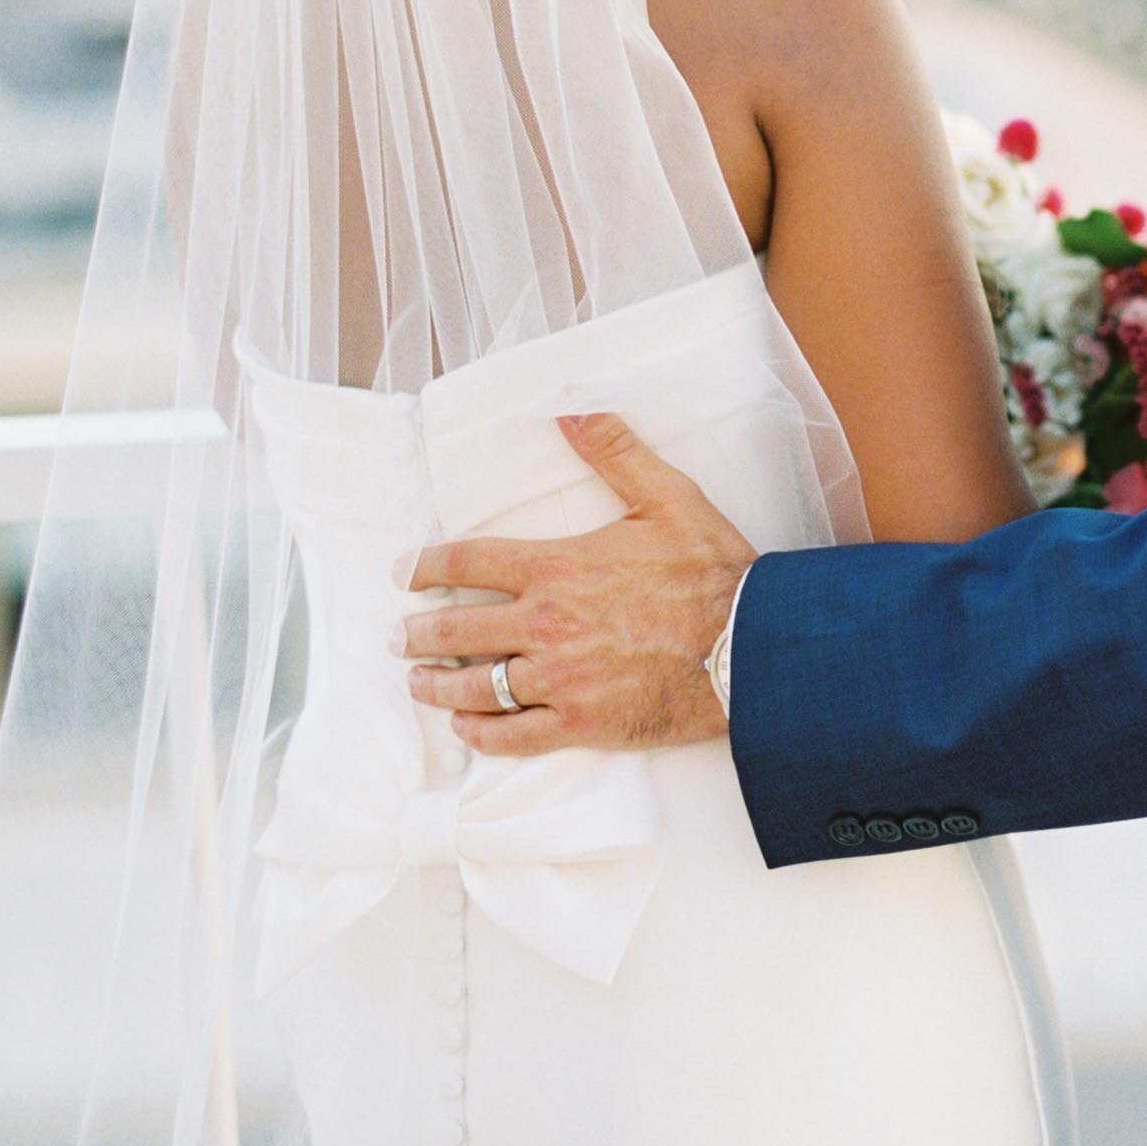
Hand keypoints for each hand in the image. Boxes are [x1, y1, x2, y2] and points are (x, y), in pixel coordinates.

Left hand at [400, 412, 754, 754]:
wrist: (749, 646)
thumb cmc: (711, 571)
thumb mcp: (667, 496)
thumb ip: (614, 451)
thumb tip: (571, 409)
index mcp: (559, 567)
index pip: (471, 563)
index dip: (427, 566)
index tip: (402, 572)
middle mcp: (547, 624)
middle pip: (459, 630)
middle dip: (419, 633)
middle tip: (397, 637)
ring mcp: (560, 679)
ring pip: (476, 688)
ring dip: (436, 686)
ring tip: (417, 682)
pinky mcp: (580, 724)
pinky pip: (512, 737)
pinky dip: (480, 734)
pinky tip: (466, 729)